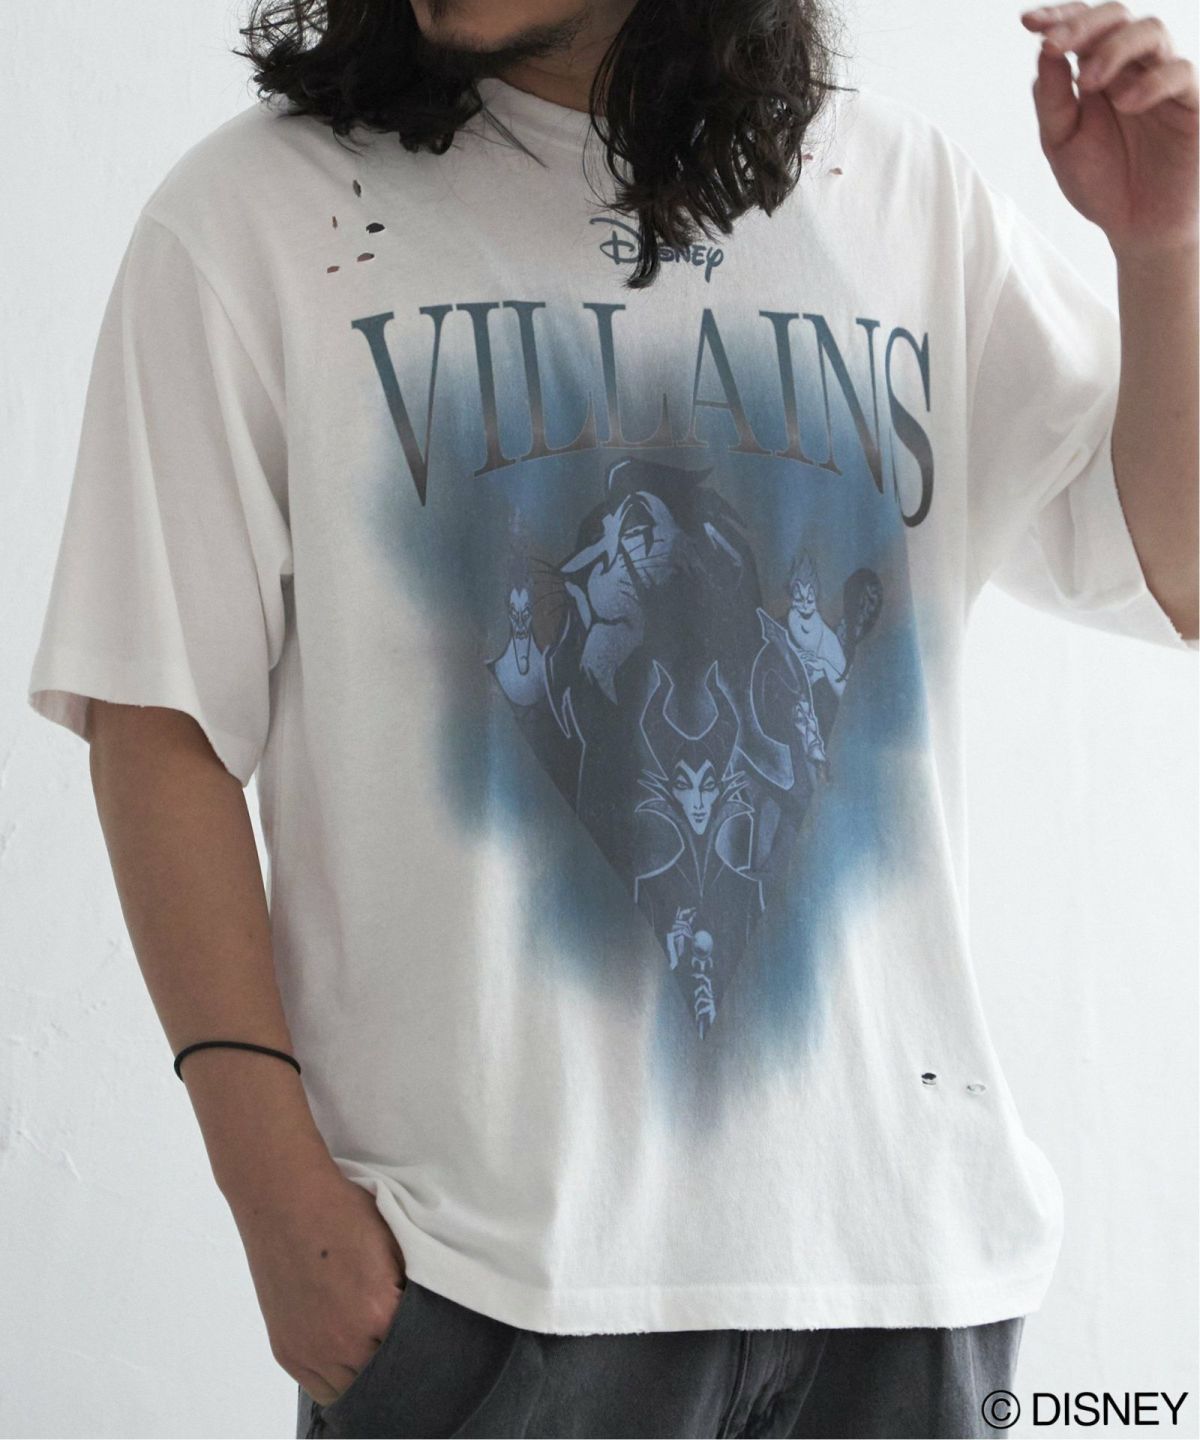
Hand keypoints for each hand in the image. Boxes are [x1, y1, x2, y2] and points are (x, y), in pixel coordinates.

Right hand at [227, 1158, 406, 1404]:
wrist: (286, 1200)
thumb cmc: (343, 1213)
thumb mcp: (395, 1243)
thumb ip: (412, 1287)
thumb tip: (428, 1313)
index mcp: (378, 1313)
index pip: (415, 1354)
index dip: (426, 1350)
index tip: (435, 1346)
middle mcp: (343, 1342)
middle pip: (384, 1381)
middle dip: (399, 1369)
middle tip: (411, 1356)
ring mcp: (311, 1351)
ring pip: (351, 1393)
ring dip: (368, 1379)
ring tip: (380, 1359)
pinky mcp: (287, 1351)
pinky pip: (319, 1389)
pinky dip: (339, 1382)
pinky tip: (352, 1365)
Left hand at [1020, 4, 1197, 258]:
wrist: (1135, 227)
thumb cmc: (1100, 182)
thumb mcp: (1062, 143)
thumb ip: (1053, 100)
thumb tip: (1045, 52)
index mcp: (1098, 71)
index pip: (1082, 27)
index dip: (1058, 17)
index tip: (1027, 23)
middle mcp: (1132, 67)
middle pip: (1116, 16)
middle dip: (1082, 25)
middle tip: (1054, 44)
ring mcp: (1163, 80)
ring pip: (1151, 32)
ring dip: (1114, 48)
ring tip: (1089, 81)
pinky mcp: (1191, 102)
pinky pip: (1179, 74)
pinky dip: (1151, 82)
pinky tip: (1125, 103)